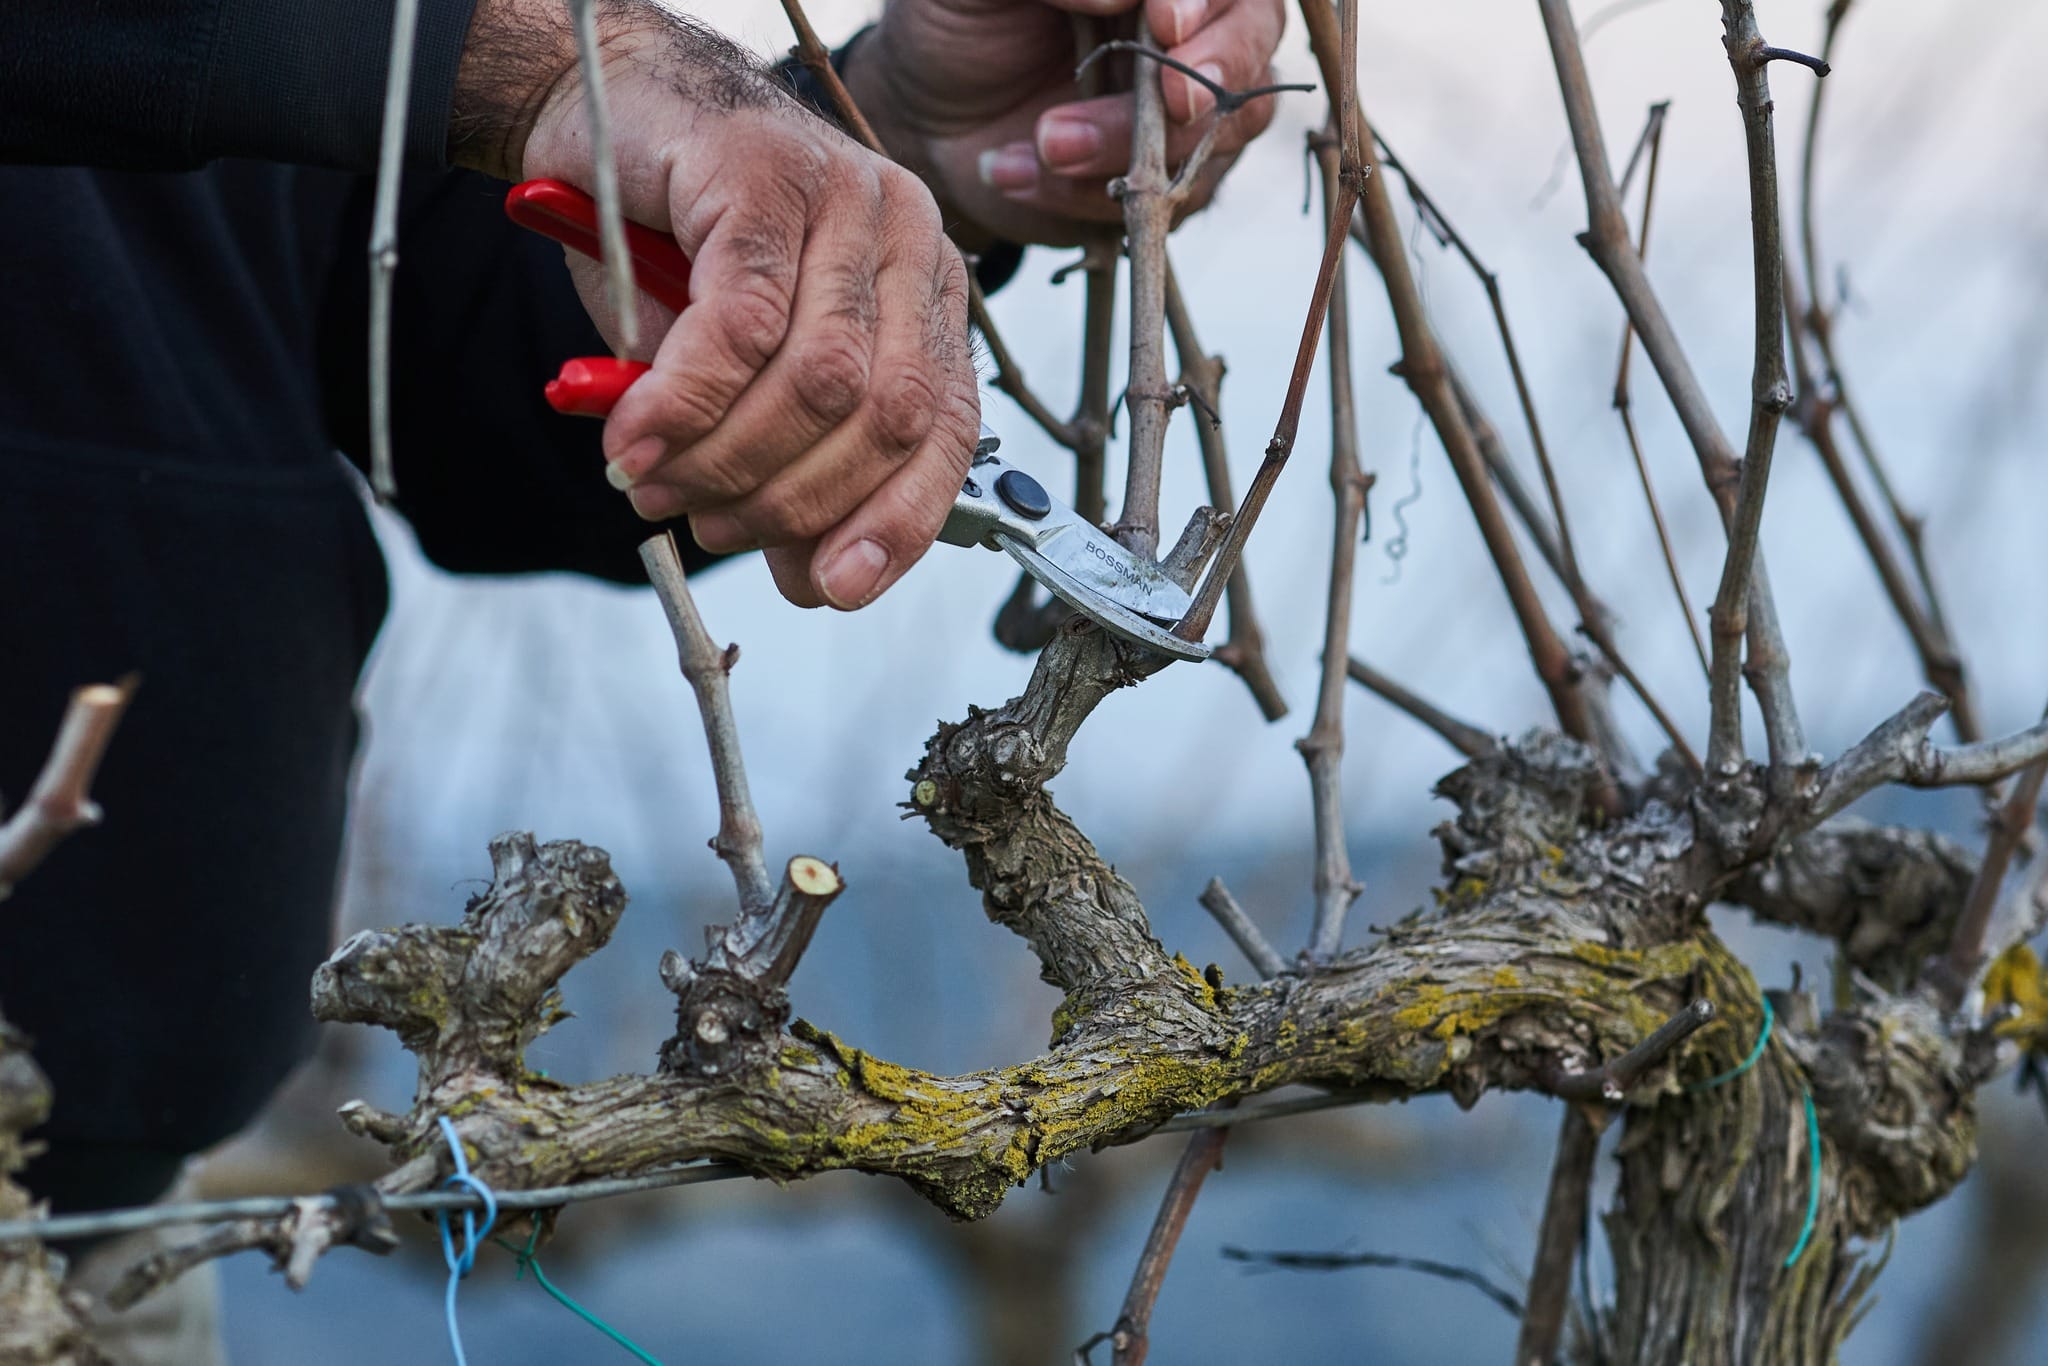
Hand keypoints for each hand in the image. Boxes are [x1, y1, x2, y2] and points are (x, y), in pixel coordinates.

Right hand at [454, 0, 980, 609]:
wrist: (607, 106)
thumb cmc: (680, 244)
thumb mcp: (746, 369)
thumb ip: (788, 457)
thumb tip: (810, 571)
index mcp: (926, 295)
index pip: (945, 430)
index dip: (896, 525)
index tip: (830, 588)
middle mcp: (907, 242)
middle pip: (883, 417)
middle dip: (789, 502)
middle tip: (704, 525)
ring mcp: (846, 201)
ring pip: (819, 381)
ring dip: (728, 460)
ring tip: (655, 484)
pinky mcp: (767, 175)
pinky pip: (741, 326)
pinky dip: (684, 403)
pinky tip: (635, 437)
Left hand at [846, 0, 1285, 245]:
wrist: (925, 120)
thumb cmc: (953, 25)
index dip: (1206, 4)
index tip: (1165, 24)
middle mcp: (1190, 36)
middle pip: (1251, 49)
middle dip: (1206, 78)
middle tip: (1164, 99)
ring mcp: (1184, 116)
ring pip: (1218, 136)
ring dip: (1130, 147)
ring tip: (1045, 142)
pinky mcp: (1161, 185)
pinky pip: (1164, 202)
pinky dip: (1087, 196)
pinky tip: (1015, 170)